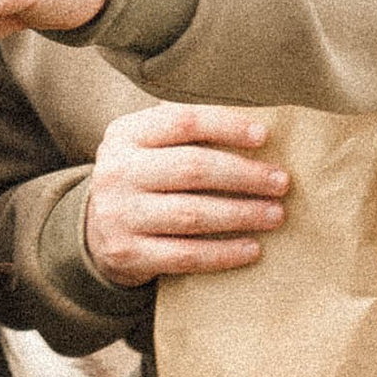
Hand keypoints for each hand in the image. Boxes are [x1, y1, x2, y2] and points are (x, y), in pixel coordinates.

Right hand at [85, 103, 288, 284]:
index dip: (226, 126)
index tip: (264, 136)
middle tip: (281, 182)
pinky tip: (252, 249)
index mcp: (125, 134)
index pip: (181, 122)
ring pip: (192, 213)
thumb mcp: (148, 146)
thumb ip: (187, 133)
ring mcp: (119, 215)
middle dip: (244, 175)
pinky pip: (185, 255)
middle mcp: (117, 171)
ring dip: (241, 214)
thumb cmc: (143, 179)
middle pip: (193, 168)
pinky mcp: (127, 253)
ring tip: (275, 214)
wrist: (94, 231)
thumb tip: (258, 132)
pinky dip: (223, 253)